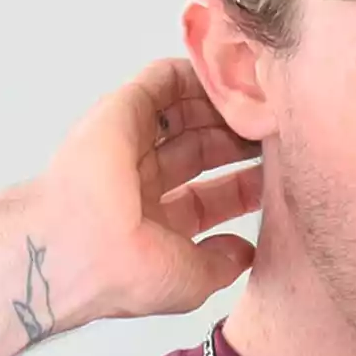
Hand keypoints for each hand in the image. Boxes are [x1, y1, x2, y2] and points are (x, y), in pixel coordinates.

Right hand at [0, 56, 264, 328]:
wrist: (74, 247)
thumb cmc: (119, 273)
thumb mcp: (190, 281)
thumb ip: (222, 263)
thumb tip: (246, 251)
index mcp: (153, 224)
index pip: (210, 197)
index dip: (245, 184)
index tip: (281, 175)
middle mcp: (140, 183)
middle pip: (202, 151)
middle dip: (240, 142)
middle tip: (279, 132)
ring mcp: (128, 145)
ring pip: (184, 115)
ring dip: (221, 108)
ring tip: (262, 101)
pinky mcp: (119, 111)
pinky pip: (159, 82)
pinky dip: (191, 73)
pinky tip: (227, 73)